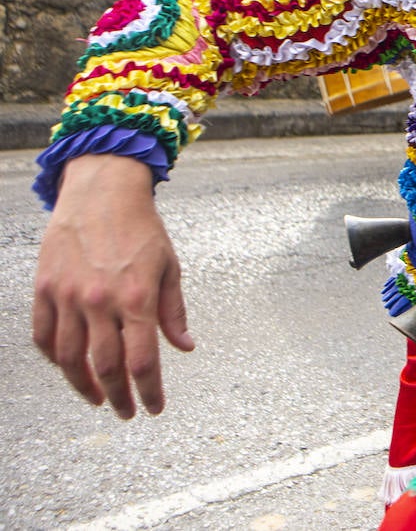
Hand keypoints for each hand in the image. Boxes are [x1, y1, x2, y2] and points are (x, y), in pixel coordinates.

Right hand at [32, 155, 193, 418]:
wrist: (102, 192)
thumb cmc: (141, 228)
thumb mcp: (170, 267)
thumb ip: (174, 311)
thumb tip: (185, 346)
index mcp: (137, 297)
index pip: (143, 361)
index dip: (149, 391)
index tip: (154, 407)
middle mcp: (100, 301)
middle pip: (105, 367)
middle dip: (119, 396)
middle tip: (127, 411)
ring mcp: (68, 296)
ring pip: (68, 358)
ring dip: (83, 385)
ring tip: (99, 398)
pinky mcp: (45, 288)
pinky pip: (43, 336)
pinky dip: (54, 358)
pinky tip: (68, 367)